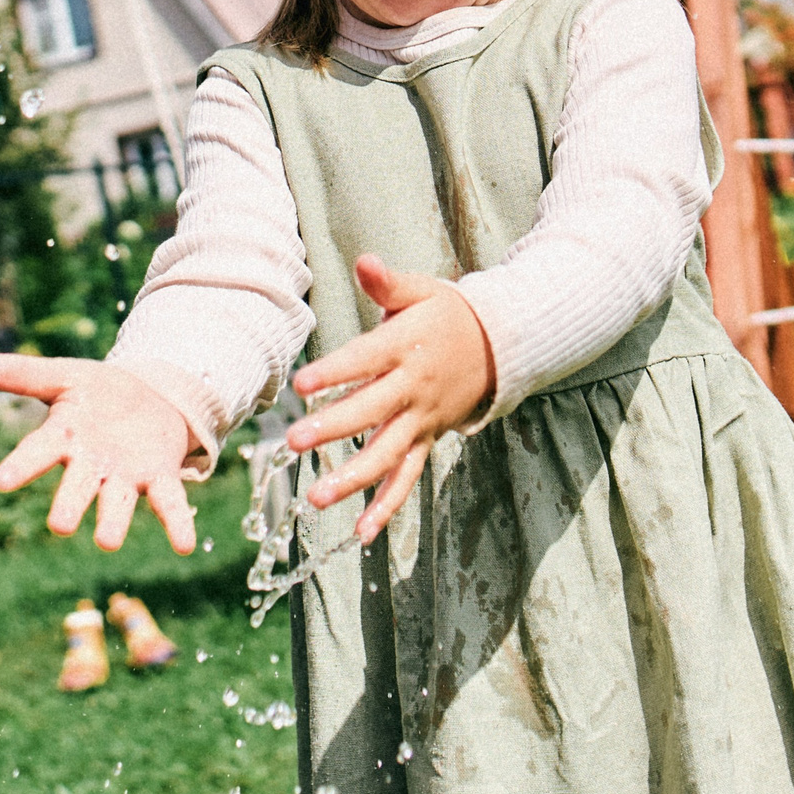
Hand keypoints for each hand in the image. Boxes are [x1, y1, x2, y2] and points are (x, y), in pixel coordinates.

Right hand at [0, 354, 198, 553]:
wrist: (149, 397)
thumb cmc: (98, 392)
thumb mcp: (66, 376)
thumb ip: (26, 374)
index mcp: (65, 438)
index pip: (38, 452)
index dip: (21, 466)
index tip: (0, 481)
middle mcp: (91, 465)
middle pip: (78, 487)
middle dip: (70, 505)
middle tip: (61, 526)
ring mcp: (125, 476)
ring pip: (118, 503)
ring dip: (114, 522)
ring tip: (108, 542)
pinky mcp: (159, 478)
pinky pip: (169, 504)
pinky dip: (178, 524)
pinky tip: (185, 545)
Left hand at [287, 255, 493, 542]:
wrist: (499, 346)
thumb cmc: (446, 314)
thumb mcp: (421, 291)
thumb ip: (387, 283)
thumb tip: (364, 261)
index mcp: (407, 346)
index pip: (366, 361)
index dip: (335, 373)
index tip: (301, 385)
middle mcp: (414, 388)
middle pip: (371, 412)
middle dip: (333, 429)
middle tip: (294, 443)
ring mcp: (422, 419)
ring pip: (387, 455)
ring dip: (353, 479)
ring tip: (316, 498)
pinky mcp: (426, 439)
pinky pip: (407, 477)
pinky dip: (387, 506)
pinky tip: (361, 533)